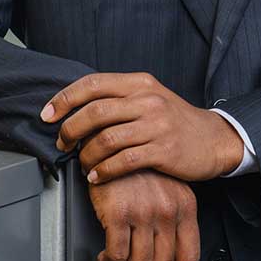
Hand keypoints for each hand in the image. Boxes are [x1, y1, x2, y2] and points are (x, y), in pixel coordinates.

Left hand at [41, 72, 244, 183]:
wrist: (213, 139)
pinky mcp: (163, 150)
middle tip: (62, 143)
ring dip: (85, 155)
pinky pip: (122, 162)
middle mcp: (148, 99)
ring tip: (82, 164)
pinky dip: (103, 172)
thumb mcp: (149, 98)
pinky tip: (98, 177)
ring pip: (105, 139)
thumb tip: (76, 109)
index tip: (48, 114)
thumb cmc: (174, 121)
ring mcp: (157, 124)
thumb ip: (118, 99)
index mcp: (140, 83)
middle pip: (95, 111)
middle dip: (70, 129)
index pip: (93, 84)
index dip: (65, 99)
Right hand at [88, 168, 199, 260]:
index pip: (189, 257)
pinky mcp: (119, 213)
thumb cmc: (139, 167)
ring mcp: (145, 212)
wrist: (115, 143)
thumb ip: (170, 220)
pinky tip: (104, 255)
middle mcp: (168, 210)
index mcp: (185, 205)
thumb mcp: (167, 189)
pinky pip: (117, 256)